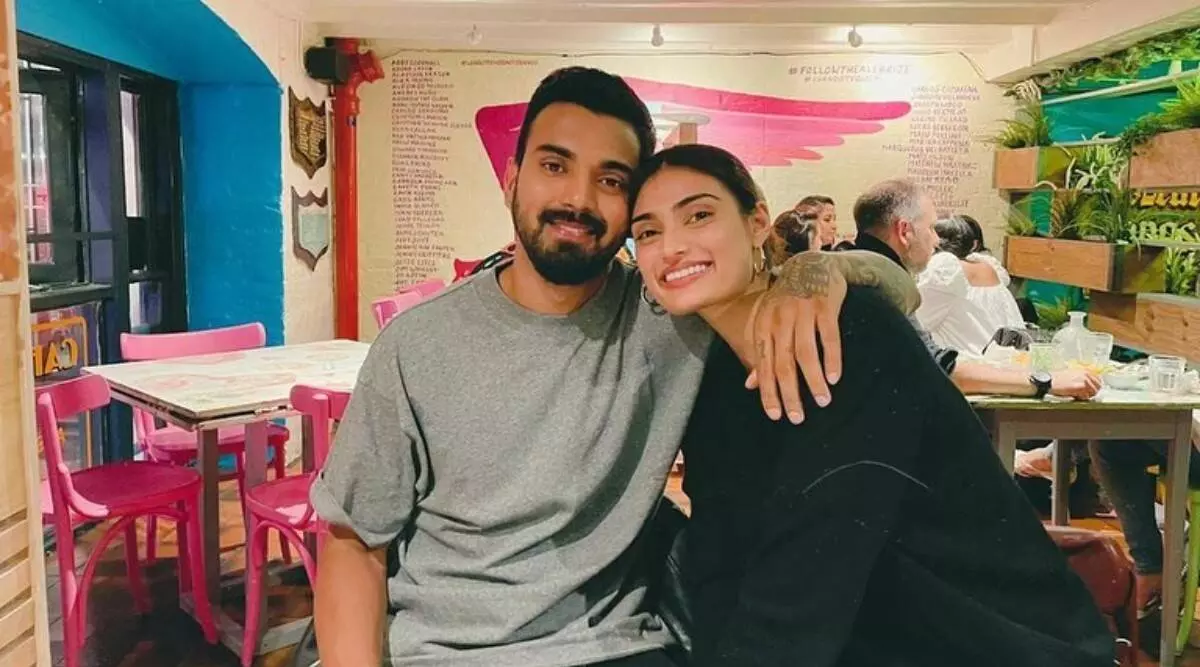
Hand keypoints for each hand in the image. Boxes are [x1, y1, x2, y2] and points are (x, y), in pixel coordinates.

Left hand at [746, 252, 846, 423]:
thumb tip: (750, 385)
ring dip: (813, 380)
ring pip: (806, 353)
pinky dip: (831, 358)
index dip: (768, 392)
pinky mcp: (824, 305)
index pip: (764, 366)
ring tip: (822, 401)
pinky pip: (828, 336)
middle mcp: (779, 321)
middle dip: (789, 394)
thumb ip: (762, 355)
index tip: (776, 415)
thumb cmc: (787, 302)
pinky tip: (834, 378)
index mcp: (764, 327)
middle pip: (783, 364)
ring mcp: (801, 312)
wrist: (810, 265)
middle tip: (798, 418)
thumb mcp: (769, 324)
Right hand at [1049, 369, 1101, 399]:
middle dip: (1092, 392)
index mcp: (1084, 370)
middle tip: (1085, 394)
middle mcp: (1086, 374)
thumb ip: (1082, 377)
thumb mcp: (1071, 373)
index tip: (1091, 390)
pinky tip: (1074, 396)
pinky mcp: (1080, 387)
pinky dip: (1081, 398)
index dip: (1095, 386)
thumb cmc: (1057, 378)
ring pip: (1093, 392)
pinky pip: (1086, 396)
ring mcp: (1084, 380)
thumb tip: (1089, 384)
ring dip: (1086, 395)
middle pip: (1098, 387)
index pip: (1098, 379)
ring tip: (1078, 395)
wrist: (1048, 381)